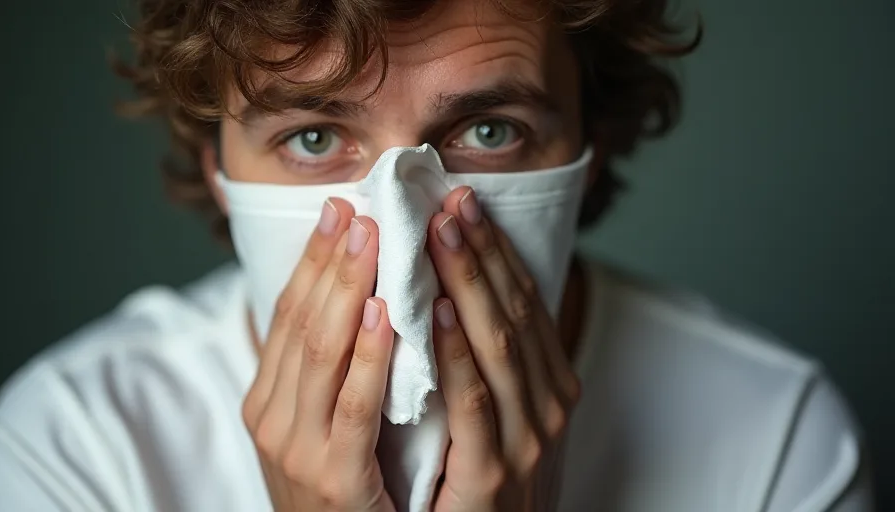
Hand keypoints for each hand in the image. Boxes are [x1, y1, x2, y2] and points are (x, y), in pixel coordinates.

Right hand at [242, 199, 396, 511]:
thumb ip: (326, 371)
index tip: (338, 210)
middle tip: (360, 208)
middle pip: (301, 321)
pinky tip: (387, 315)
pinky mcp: (333, 479)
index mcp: (266, 399)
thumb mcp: (315, 425)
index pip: (287, 314)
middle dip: (331, 261)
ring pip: (321, 352)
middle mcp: (272, 418)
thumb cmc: (337, 490)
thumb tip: (352, 299)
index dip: (312, 260)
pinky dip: (371, 357)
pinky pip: (354, 407)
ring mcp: (296, 449)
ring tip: (373, 238)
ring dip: (349, 289)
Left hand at [426, 187, 581, 510]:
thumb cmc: (488, 479)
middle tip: (447, 200)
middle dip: (479, 251)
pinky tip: (435, 313)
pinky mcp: (494, 473)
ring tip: (439, 233)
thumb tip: (458, 289)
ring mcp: (527, 438)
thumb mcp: (504, 412)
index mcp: (550, 380)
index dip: (492, 248)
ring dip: (467, 283)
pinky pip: (473, 403)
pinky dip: (456, 354)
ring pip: (498, 343)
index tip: (460, 201)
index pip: (522, 298)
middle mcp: (548, 402)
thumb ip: (488, 358)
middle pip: (512, 308)